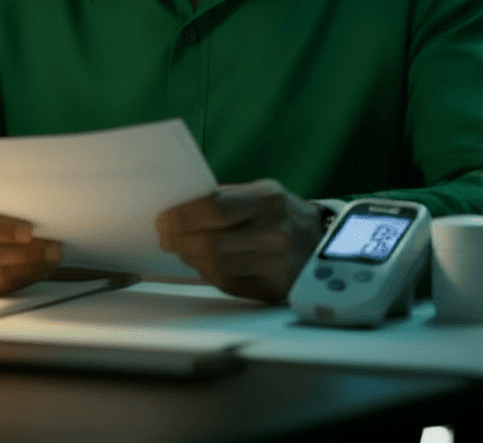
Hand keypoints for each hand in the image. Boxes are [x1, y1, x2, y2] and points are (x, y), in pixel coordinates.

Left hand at [155, 179, 323, 302]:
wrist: (319, 240)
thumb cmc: (278, 213)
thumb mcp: (257, 193)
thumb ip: (221, 199)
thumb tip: (176, 210)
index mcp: (268, 199)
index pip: (214, 210)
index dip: (182, 216)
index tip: (164, 219)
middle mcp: (276, 233)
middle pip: (211, 244)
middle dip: (180, 241)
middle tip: (166, 236)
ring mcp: (278, 265)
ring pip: (215, 267)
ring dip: (191, 257)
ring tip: (183, 247)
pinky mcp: (274, 289)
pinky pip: (228, 284)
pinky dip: (209, 272)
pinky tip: (205, 262)